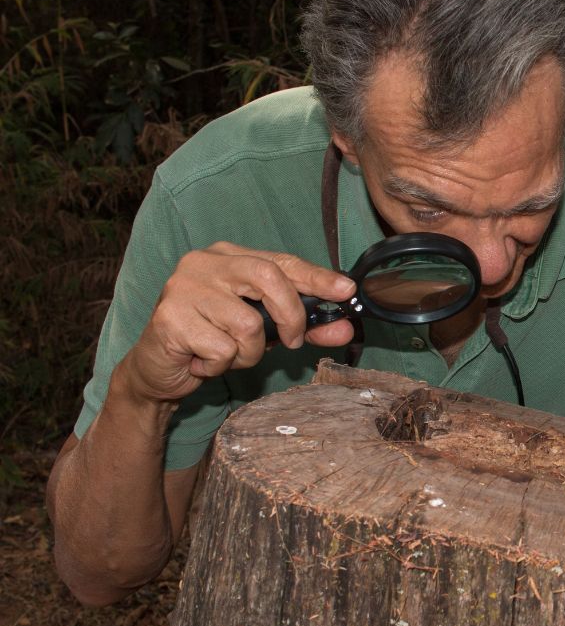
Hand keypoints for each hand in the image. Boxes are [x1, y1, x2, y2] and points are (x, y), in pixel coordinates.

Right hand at [120, 242, 356, 402]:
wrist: (156, 369)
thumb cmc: (212, 341)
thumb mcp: (264, 331)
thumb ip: (303, 326)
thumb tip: (345, 328)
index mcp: (229, 256)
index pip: (282, 261)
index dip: (317, 277)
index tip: (346, 291)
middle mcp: (204, 263)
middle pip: (268, 277)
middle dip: (292, 315)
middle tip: (293, 341)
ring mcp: (184, 288)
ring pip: (248, 324)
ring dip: (249, 353)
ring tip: (228, 354)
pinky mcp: (170, 318)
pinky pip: (223, 349)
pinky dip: (222, 365)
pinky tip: (203, 361)